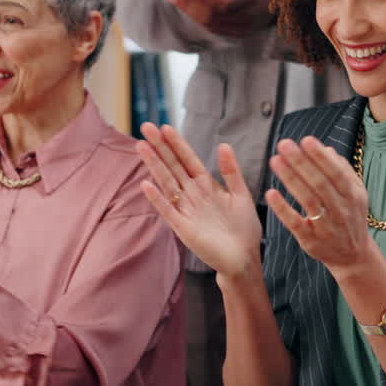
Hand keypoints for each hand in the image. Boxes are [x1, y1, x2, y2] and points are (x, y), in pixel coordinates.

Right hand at [136, 123, 261, 278]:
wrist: (244, 259)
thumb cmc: (243, 229)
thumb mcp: (241, 195)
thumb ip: (231, 171)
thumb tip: (223, 145)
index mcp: (206, 185)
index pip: (188, 159)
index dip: (177, 143)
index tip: (165, 126)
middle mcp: (192, 195)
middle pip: (173, 166)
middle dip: (160, 147)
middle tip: (145, 126)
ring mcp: (186, 211)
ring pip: (167, 183)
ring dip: (154, 165)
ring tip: (141, 146)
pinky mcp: (184, 228)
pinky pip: (168, 211)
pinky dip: (158, 198)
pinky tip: (146, 184)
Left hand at [171, 0, 276, 38]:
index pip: (226, 2)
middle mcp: (253, 13)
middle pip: (214, 14)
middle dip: (190, 3)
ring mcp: (247, 26)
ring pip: (212, 23)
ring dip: (190, 10)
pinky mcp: (241, 32)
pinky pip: (215, 28)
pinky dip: (199, 17)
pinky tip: (186, 5)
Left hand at [265, 137, 377, 273]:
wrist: (353, 256)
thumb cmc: (350, 218)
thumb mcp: (356, 195)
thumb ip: (344, 172)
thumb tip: (327, 149)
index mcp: (353, 195)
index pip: (336, 172)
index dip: (320, 156)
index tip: (305, 140)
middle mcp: (341, 210)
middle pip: (320, 183)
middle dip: (301, 162)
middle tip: (284, 144)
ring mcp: (326, 227)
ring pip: (308, 200)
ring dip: (290, 179)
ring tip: (275, 161)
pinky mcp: (311, 241)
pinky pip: (296, 223)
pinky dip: (283, 208)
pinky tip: (271, 193)